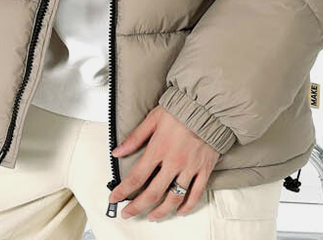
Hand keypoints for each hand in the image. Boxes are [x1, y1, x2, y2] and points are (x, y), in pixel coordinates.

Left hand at [108, 105, 219, 220]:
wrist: (207, 105)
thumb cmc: (180, 109)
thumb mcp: (153, 119)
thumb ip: (135, 137)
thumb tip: (117, 151)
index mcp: (158, 148)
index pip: (137, 176)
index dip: (124, 190)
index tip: (114, 198)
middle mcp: (173, 161)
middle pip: (153, 193)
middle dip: (137, 206)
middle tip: (128, 213)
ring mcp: (190, 167)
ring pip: (174, 198)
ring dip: (161, 211)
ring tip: (151, 216)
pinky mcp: (204, 169)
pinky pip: (196, 194)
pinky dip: (187, 206)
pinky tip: (179, 211)